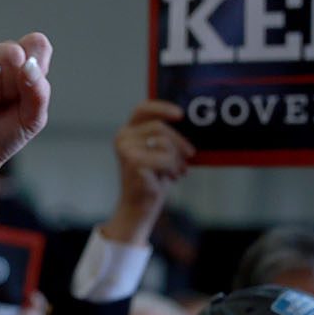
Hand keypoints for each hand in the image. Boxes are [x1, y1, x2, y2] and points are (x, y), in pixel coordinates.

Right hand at [105, 99, 194, 242]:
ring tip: (176, 171)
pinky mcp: (134, 162)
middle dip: (179, 142)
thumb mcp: (158, 151)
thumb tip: (185, 121)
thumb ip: (163, 135)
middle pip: (160, 127)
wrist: (140, 207)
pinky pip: (165, 158)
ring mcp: (126, 149)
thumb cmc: (152, 179)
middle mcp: (123, 137)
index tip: (181, 115)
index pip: (142, 109)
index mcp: (127, 132)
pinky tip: (169, 178)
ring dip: (176, 158)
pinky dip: (172, 168)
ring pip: (164, 142)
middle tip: (190, 155)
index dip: (162, 107)